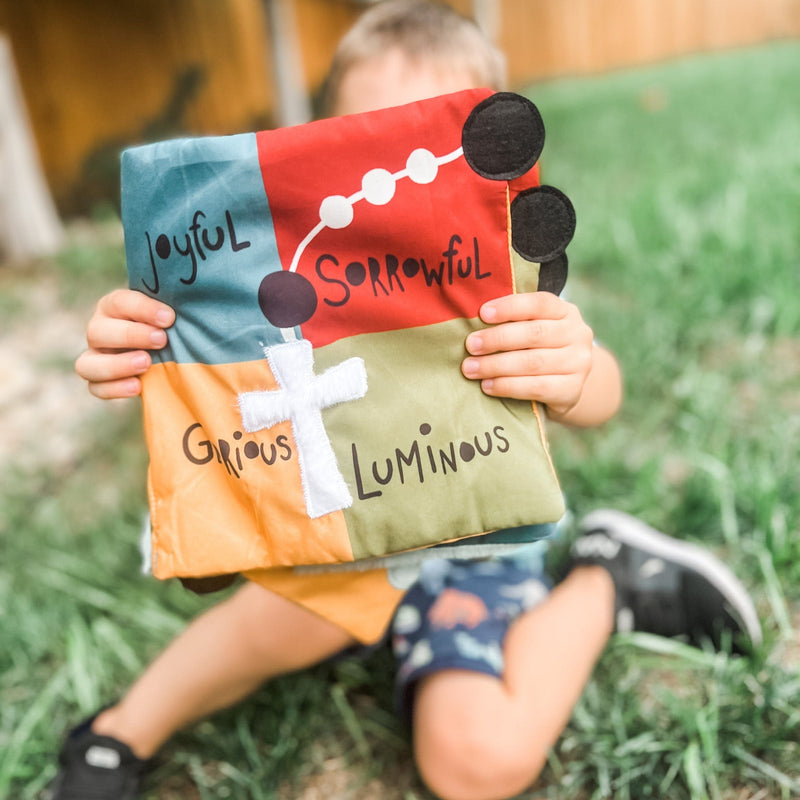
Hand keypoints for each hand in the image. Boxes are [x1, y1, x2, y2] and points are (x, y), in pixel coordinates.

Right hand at [75, 289, 174, 398]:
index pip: (120, 302)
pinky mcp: (99, 381)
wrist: (171, 352)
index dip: (143, 309)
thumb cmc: (173, 327)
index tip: (169, 318)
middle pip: (98, 331)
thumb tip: (186, 309)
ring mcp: (96, 357)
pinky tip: (138, 386)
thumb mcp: (173, 316)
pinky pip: (96, 388)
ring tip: (146, 363)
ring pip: (88, 363)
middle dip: (131, 335)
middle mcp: (100, 330)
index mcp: (114, 306)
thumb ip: (174, 312)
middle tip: (161, 340)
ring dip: (117, 364)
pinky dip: (115, 389)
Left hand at [461, 291, 593, 417]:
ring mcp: (579, 363)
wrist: (568, 385)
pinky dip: (508, 387)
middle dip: (497, 339)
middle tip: (471, 345)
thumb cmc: (539, 350)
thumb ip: (513, 322)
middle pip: (534, 333)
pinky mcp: (572, 390)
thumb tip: (472, 319)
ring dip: (496, 366)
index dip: (510, 307)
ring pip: (533, 362)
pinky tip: (488, 386)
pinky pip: (536, 388)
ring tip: (471, 368)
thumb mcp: (534, 329)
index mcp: (566, 312)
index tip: (483, 313)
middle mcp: (578, 334)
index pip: (539, 303)